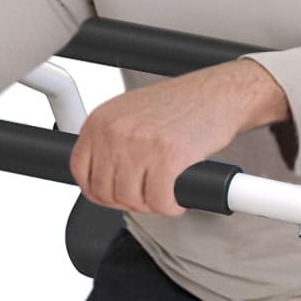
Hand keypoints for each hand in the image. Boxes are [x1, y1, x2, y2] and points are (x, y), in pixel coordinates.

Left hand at [72, 61, 290, 213]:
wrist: (219, 93)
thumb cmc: (180, 104)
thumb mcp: (130, 113)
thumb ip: (110, 140)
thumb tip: (100, 179)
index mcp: (101, 120)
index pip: (80, 171)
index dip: (99, 192)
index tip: (115, 196)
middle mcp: (116, 130)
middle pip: (106, 191)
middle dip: (128, 202)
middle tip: (147, 196)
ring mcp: (140, 143)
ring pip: (132, 200)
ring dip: (151, 205)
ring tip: (165, 192)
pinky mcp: (168, 157)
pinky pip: (160, 201)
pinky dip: (171, 206)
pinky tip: (179, 196)